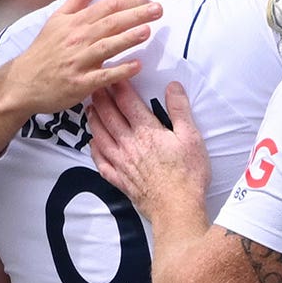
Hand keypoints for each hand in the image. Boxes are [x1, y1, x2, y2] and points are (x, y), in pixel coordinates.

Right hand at [0, 0, 159, 151]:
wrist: (22, 82)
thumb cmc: (44, 50)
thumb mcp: (58, 19)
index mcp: (76, 22)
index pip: (107, 6)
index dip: (130, 2)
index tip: (149, 1)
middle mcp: (78, 39)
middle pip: (111, 23)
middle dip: (136, 15)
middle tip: (159, 10)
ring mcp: (78, 62)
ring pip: (107, 47)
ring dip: (128, 38)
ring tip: (148, 31)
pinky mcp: (79, 84)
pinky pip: (103, 76)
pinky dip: (120, 71)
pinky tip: (137, 66)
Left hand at [86, 77, 209, 221]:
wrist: (176, 208)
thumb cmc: (187, 174)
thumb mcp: (191, 136)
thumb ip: (180, 109)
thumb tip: (173, 86)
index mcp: (146, 131)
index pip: (126, 102)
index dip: (117, 85)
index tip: (112, 74)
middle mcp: (129, 144)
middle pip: (109, 116)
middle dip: (101, 99)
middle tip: (94, 87)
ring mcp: (122, 163)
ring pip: (101, 136)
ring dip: (94, 121)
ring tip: (90, 110)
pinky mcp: (120, 180)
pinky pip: (101, 162)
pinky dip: (95, 150)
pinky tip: (93, 144)